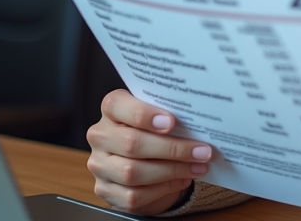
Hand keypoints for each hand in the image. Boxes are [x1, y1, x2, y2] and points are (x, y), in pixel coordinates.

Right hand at [85, 89, 213, 214]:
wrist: (139, 159)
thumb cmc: (151, 130)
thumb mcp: (156, 115)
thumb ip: (168, 114)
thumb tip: (198, 122)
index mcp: (111, 109)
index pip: (117, 105)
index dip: (144, 114)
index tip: (171, 122)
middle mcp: (100, 135)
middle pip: (132, 143)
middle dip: (172, 148)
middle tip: (201, 151)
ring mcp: (99, 165)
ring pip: (133, 172)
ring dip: (171, 171)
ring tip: (197, 167)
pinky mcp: (104, 190)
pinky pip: (133, 195)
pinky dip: (162, 189)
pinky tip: (182, 180)